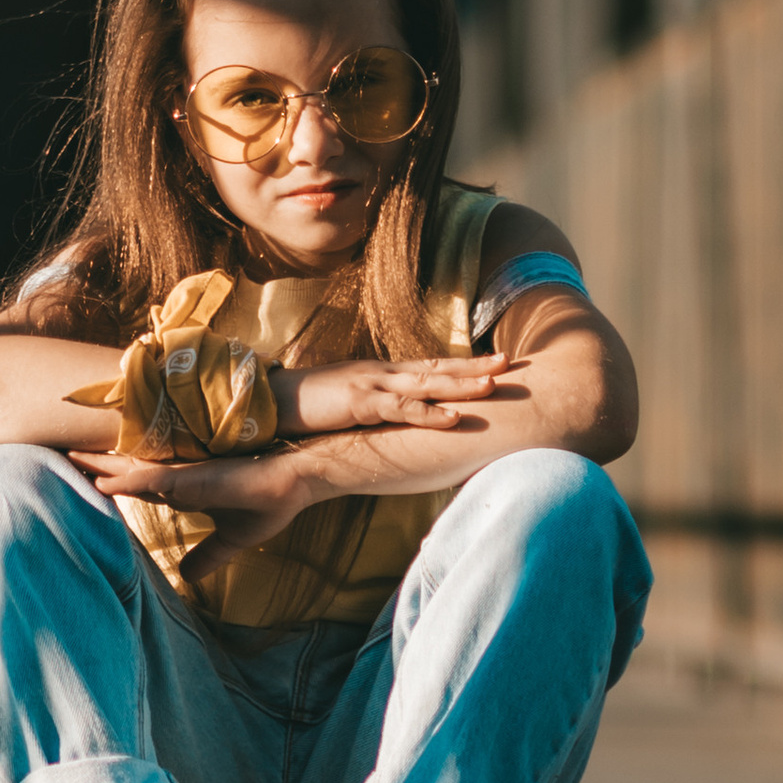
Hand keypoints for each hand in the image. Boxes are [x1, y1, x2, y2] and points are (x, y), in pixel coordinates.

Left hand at [88, 440, 333, 559]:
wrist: (293, 482)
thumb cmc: (265, 503)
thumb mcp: (230, 540)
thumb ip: (206, 556)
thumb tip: (187, 579)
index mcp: (181, 488)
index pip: (134, 483)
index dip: (106, 479)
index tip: (77, 475)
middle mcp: (175, 476)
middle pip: (123, 469)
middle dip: (91, 464)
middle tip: (56, 453)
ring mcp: (182, 474)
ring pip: (130, 468)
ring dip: (99, 465)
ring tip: (66, 456)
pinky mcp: (193, 476)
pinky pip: (153, 477)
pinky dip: (127, 479)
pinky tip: (103, 481)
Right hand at [274, 354, 509, 436]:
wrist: (271, 400)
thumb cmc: (310, 405)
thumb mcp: (351, 403)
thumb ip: (377, 407)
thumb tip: (399, 419)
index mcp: (382, 373)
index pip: (431, 365)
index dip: (464, 364)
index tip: (495, 362)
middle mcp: (382, 372)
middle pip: (437, 367)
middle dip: (475, 367)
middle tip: (510, 363)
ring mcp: (371, 384)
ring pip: (426, 383)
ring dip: (461, 385)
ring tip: (494, 384)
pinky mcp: (359, 402)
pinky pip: (401, 409)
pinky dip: (429, 413)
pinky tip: (452, 417)